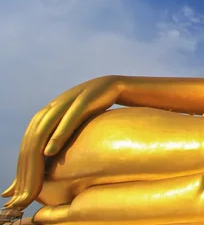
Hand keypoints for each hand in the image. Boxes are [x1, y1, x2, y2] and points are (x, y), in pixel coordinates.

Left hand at [2, 75, 122, 209]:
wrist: (111, 85)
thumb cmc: (92, 109)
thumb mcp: (72, 125)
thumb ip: (58, 140)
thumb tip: (47, 163)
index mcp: (46, 115)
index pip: (27, 144)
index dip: (21, 169)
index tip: (17, 194)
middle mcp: (51, 108)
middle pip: (31, 140)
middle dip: (25, 167)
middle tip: (23, 193)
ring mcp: (65, 103)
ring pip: (43, 131)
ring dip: (35, 155)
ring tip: (32, 178)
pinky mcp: (82, 100)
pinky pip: (66, 119)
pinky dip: (56, 135)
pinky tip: (50, 150)